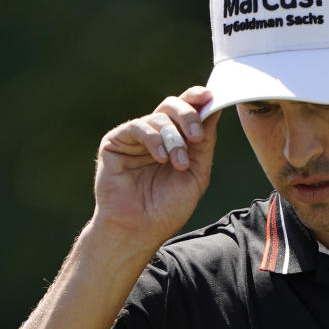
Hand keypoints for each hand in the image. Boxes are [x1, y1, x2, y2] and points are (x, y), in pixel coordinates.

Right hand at [92, 84, 219, 248]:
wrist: (139, 230)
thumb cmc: (167, 209)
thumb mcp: (196, 174)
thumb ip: (205, 144)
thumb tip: (214, 110)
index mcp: (174, 142)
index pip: (185, 111)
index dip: (196, 99)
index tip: (210, 97)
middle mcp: (154, 136)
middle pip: (171, 106)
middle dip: (188, 116)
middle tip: (196, 136)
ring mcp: (134, 139)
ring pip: (158, 117)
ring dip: (173, 139)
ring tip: (177, 164)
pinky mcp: (115, 142)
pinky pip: (137, 126)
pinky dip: (153, 139)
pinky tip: (160, 158)